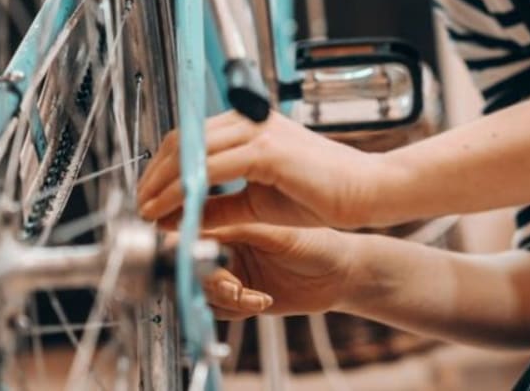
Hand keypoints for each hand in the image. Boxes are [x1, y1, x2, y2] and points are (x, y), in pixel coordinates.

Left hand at [138, 109, 373, 229]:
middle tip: (140, 202)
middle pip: (185, 137)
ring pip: (194, 150)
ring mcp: (259, 131)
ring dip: (164, 183)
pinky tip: (173, 209)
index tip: (149, 192)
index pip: (192, 135)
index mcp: (249, 124)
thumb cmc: (321, 194)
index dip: (164, 163)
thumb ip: (220, 203)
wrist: (366, 191)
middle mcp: (250, 120)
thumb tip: (179, 216)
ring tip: (148, 209)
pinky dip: (186, 190)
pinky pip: (213, 168)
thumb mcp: (258, 201)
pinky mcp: (268, 150)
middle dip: (155, 172)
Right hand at [202, 223, 351, 319]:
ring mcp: (234, 271)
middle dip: (208, 278)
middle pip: (193, 264)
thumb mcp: (275, 233)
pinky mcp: (242, 296)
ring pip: (203, 290)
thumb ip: (237, 229)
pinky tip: (262, 301)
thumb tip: (200, 220)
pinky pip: (222, 309)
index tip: (194, 258)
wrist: (341, 274)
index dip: (188, 244)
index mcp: (232, 219)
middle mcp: (228, 244)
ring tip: (249, 296)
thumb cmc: (316, 241)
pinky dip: (236, 309)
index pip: (194, 229)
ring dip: (223, 298)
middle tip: (232, 286)